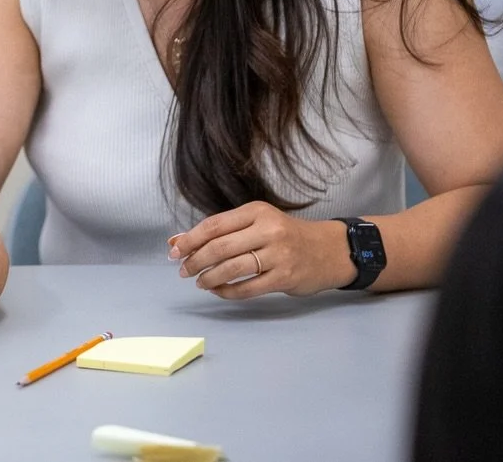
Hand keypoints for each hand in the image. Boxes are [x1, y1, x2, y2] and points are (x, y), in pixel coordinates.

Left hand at [169, 201, 355, 299]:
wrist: (328, 250)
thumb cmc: (286, 235)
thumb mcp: (257, 223)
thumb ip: (222, 231)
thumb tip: (178, 241)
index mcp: (256, 211)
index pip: (214, 225)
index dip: (190, 239)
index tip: (174, 250)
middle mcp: (267, 229)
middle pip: (220, 246)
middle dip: (195, 260)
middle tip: (182, 270)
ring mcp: (278, 254)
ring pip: (232, 268)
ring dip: (209, 277)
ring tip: (199, 282)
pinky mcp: (285, 277)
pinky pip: (248, 288)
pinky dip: (228, 291)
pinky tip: (219, 291)